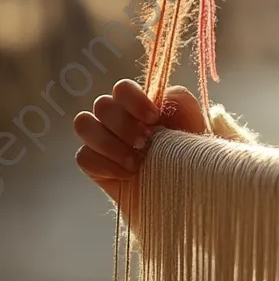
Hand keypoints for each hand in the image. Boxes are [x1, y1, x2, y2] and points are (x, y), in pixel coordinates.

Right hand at [74, 80, 205, 204]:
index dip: (133, 99)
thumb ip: (180, 102)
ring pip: (84, 123)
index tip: (154, 117)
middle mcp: (118, 117)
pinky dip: (104, 165)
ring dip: (109, 142)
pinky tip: (128, 175)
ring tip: (135, 162)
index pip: (122, 87)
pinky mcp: (95, 165)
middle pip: (102, 104)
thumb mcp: (195, 123)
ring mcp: (104, 140)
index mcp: (141, 104)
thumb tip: (161, 98)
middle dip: (124, 124)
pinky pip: (83, 156)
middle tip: (145, 143)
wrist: (184, 193)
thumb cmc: (191, 153)